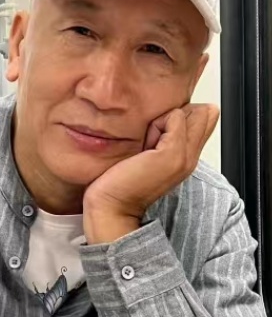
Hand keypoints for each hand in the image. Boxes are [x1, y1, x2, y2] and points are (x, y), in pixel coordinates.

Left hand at [83, 104, 219, 243]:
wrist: (112, 205)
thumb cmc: (121, 181)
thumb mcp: (146, 151)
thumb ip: (162, 133)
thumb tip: (173, 112)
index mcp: (186, 157)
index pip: (203, 118)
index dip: (177, 117)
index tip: (155, 138)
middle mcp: (190, 158)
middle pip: (199, 113)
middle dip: (171, 117)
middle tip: (149, 142)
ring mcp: (185, 157)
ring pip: (185, 113)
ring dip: (161, 121)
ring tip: (145, 146)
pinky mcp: (174, 154)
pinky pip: (175, 117)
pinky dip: (156, 124)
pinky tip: (144, 147)